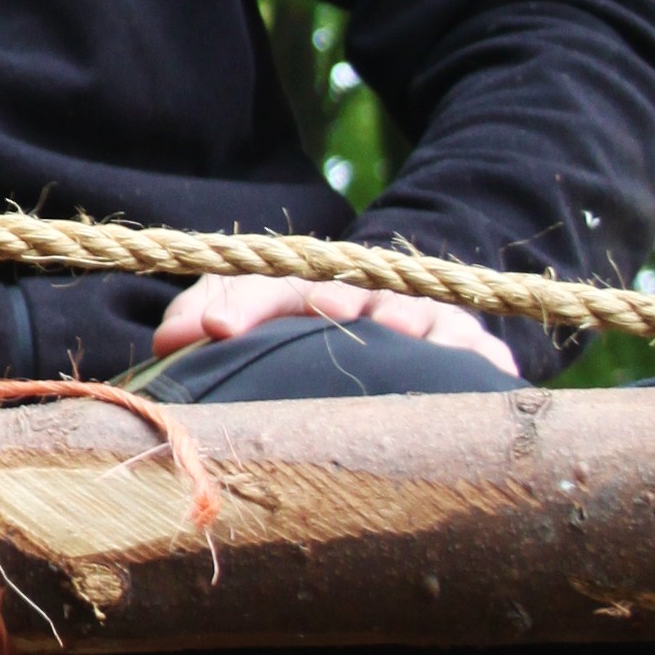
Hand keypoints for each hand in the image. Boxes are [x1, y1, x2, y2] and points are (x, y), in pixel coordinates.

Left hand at [150, 270, 516, 378]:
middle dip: (339, 299)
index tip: (221, 331)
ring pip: (420, 312)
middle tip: (333, 308)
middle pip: (351, 293)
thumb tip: (169, 342)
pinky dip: (482, 357)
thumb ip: (203, 314)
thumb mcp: (245, 308)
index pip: (269, 286)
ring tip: (402, 329)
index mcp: (304, 285)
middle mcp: (364, 295)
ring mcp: (418, 318)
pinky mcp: (465, 345)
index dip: (245, 305)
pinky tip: (485, 370)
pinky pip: (479, 349)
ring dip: (411, 318)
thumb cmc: (298, 320)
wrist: (388, 306)